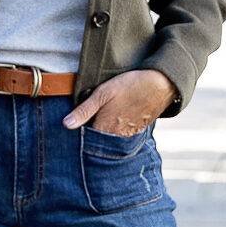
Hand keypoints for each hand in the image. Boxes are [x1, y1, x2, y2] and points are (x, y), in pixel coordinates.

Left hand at [62, 69, 177, 134]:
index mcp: (104, 129)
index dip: (79, 132)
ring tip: (104, 118)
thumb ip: (84, 110)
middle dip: (91, 135)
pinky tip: (116, 119)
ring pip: (110, 139)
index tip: (75, 125)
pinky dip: (116, 131)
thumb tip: (66, 124)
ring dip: (104, 133)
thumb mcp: (102, 93)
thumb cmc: (130, 86)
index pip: (85, 139)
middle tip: (89, 120)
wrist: (160, 85)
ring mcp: (128, 136)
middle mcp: (116, 137)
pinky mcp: (137, 132)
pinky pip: (122, 137)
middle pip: (98, 141)